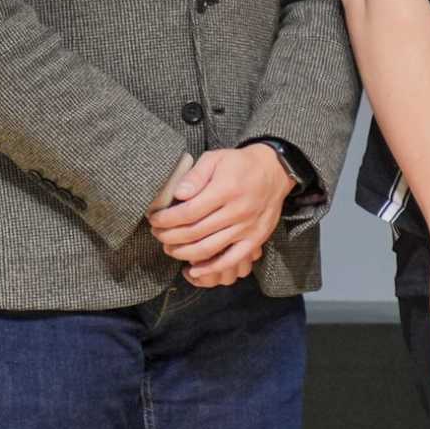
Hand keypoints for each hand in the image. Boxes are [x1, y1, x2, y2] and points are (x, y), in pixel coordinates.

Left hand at [148, 144, 293, 286]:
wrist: (275, 171)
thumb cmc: (240, 164)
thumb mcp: (215, 158)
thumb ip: (195, 175)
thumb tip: (178, 194)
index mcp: (225, 190)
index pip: (187, 212)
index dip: (166, 219)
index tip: (154, 219)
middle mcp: (237, 211)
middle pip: (194, 232)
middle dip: (168, 236)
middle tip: (157, 233)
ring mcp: (247, 228)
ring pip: (208, 249)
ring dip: (182, 252)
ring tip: (170, 247)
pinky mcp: (255, 239)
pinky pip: (231, 259)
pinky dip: (211, 268)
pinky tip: (194, 270)